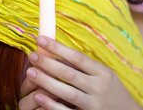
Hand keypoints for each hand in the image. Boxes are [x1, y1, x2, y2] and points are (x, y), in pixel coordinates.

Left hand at [21, 36, 139, 109]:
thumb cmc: (111, 91)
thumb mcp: (104, 75)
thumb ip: (84, 66)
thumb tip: (57, 51)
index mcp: (103, 73)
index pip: (78, 58)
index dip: (58, 48)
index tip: (41, 39)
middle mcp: (99, 88)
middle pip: (70, 74)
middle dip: (49, 64)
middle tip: (32, 55)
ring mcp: (94, 105)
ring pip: (68, 92)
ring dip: (47, 82)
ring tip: (31, 73)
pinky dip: (52, 105)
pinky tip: (39, 97)